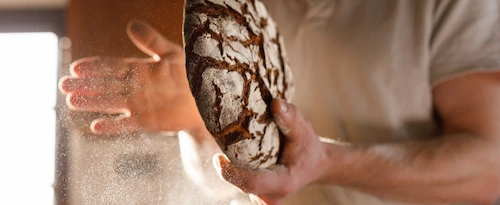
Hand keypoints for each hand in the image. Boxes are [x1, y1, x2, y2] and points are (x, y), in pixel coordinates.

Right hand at [59, 21, 202, 134]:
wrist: (205, 100)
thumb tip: (131, 24)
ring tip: (71, 101)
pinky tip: (96, 127)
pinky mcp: (147, 121)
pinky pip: (127, 124)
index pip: (111, 66)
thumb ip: (151, 41)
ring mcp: (139, 105)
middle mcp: (134, 87)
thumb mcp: (171, 53)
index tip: (76, 67)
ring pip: (111, 103)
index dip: (94, 67)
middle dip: (85, 85)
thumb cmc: (190, 74)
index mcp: (138, 70)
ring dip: (92, 103)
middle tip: (64, 85)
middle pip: (105, 85)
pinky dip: (113, 126)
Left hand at [213, 99, 330, 204]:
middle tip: (224, 141)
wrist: (314, 164)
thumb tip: (276, 103)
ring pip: (239, 183)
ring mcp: (263, 199)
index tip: (217, 158)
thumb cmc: (308, 147)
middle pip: (241, 182)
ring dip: (233, 166)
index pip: (251, 183)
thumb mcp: (303, 130)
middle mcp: (271, 196)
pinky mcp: (257, 196)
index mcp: (283, 183)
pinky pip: (240, 183)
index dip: (231, 173)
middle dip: (230, 165)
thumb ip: (290, 117)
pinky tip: (241, 155)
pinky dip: (236, 169)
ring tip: (236, 147)